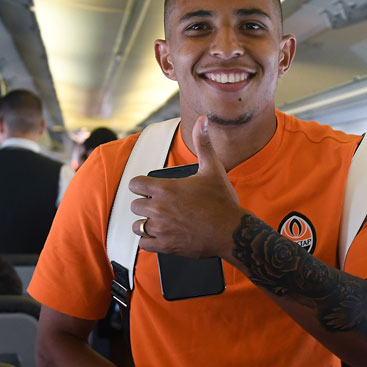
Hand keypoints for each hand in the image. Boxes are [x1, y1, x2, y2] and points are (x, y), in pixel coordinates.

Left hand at [128, 116, 244, 258]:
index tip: (149, 188)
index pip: (135, 184)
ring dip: (146, 223)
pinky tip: (161, 235)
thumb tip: (203, 120)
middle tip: (160, 206)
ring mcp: (161, 228)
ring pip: (137, 226)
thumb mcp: (213, 168)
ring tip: (160, 221)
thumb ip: (203, 143)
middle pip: (135, 205)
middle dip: (145, 205)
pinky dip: (149, 241)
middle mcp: (159, 208)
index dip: (141, 185)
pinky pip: (144, 244)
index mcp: (165, 188)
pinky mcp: (165, 246)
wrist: (232, 231)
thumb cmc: (222, 200)